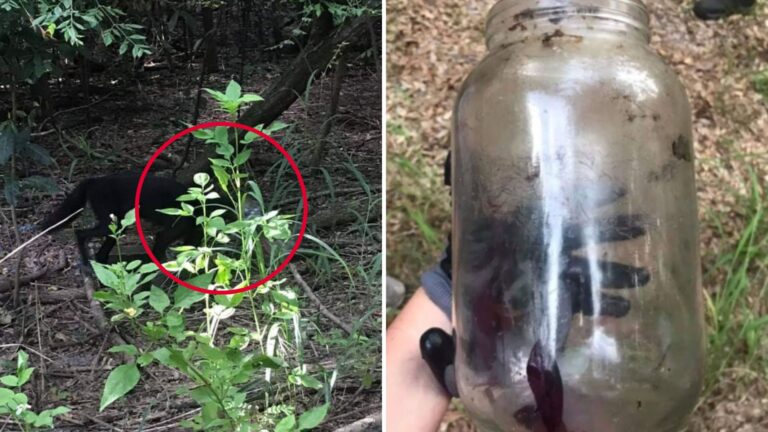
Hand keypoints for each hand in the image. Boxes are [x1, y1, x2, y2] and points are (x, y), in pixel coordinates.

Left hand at [421, 152, 650, 430]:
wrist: (447, 317)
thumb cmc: (457, 277)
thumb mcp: (470, 246)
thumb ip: (481, 224)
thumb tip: (488, 193)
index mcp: (524, 234)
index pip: (561, 213)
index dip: (588, 202)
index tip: (616, 191)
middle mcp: (540, 253)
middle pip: (581, 239)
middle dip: (612, 234)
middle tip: (641, 226)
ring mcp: (548, 279)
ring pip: (587, 271)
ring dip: (615, 272)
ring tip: (643, 278)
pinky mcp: (550, 306)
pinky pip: (580, 301)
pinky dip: (602, 305)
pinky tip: (624, 310)